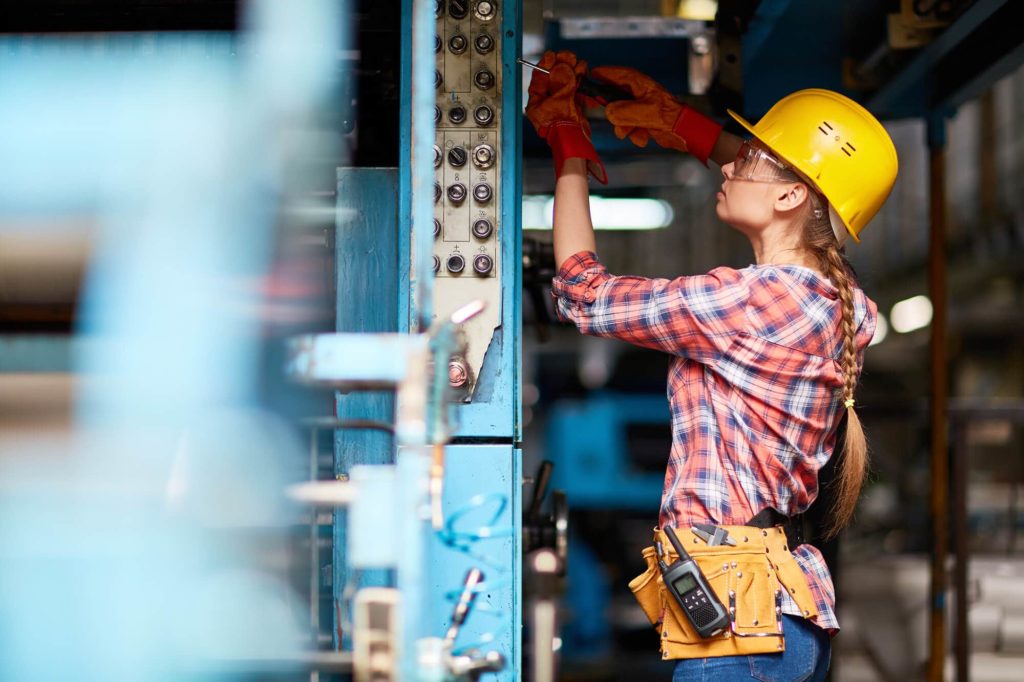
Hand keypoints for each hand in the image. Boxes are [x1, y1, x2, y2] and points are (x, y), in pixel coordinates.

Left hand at [526, 50, 606, 183]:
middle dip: (563, 65)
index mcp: (537, 103)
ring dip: (574, 71)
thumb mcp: (559, 101)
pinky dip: (581, 82)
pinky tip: (584, 75)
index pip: (539, 79)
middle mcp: (547, 102)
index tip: (552, 55)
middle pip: (554, 78)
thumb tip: (562, 67)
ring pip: (567, 81)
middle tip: (569, 57)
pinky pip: (576, 89)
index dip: (546, 65)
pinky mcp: (573, 106)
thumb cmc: (561, 128)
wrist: (575, 143)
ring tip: (580, 66)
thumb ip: (561, 82)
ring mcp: (560, 104)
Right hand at [589, 66, 722, 165]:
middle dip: (613, 113)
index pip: (611, 73)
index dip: (598, 77)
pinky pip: (627, 126)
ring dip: (625, 127)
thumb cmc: (669, 116)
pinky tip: (644, 136)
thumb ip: (622, 112)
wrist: (683, 131)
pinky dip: (634, 133)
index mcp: (636, 82)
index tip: (587, 82)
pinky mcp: (639, 118)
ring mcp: (636, 105)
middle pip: (610, 98)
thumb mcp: (643, 113)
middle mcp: (634, 91)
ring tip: (636, 132)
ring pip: (617, 116)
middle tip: (610, 117)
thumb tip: (608, 113)